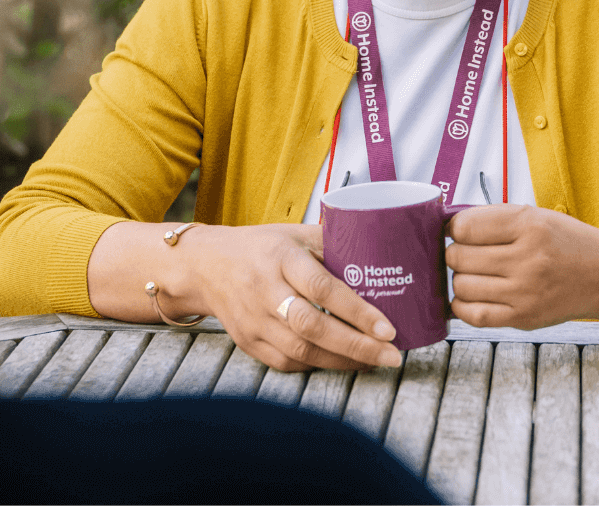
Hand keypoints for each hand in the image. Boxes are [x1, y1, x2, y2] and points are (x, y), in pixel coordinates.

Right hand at [187, 224, 402, 372]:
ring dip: (343, 360)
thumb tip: (377, 254)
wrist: (206, 266)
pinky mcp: (249, 342)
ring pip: (302, 351)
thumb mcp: (293, 234)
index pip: (322, 288)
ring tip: (376, 360)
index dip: (357, 311)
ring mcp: (254, 321)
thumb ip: (331, 243)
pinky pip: (288, 362)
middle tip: (392, 354)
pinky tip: (342, 360)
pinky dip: (318, 364)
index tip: (388, 327)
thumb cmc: (257, 247)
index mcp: (279, 258)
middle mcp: (265, 291)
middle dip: (357, 346)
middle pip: (313, 327)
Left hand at [446, 205, 598, 329]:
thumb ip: (491, 218)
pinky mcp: (524, 318)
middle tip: (468, 253)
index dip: (454, 228)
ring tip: (476, 273)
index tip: (461, 231)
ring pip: (461, 285)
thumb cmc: (566, 242)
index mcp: (528, 226)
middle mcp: (527, 259)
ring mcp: (525, 292)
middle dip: (456, 252)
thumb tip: (448, 228)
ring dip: (460, 278)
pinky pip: (474, 315)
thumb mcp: (533, 215)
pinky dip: (462, 305)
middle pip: (458, 256)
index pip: (464, 227)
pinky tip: (472, 295)